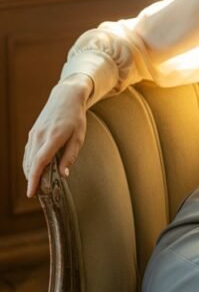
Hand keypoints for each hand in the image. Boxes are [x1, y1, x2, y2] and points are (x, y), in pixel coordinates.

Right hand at [23, 74, 92, 197]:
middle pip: (31, 163)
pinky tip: (34, 170)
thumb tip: (63, 174)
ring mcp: (34, 134)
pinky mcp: (32, 132)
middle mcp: (40, 136)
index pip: (40, 162)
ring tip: (35, 185)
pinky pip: (28, 152)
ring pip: (28, 158)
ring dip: (30, 173)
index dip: (34, 179)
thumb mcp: (78, 138)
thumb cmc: (75, 118)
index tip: (31, 193)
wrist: (65, 98)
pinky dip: (29, 163)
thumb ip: (70, 157)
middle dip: (32, 180)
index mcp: (53, 138)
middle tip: (37, 194)